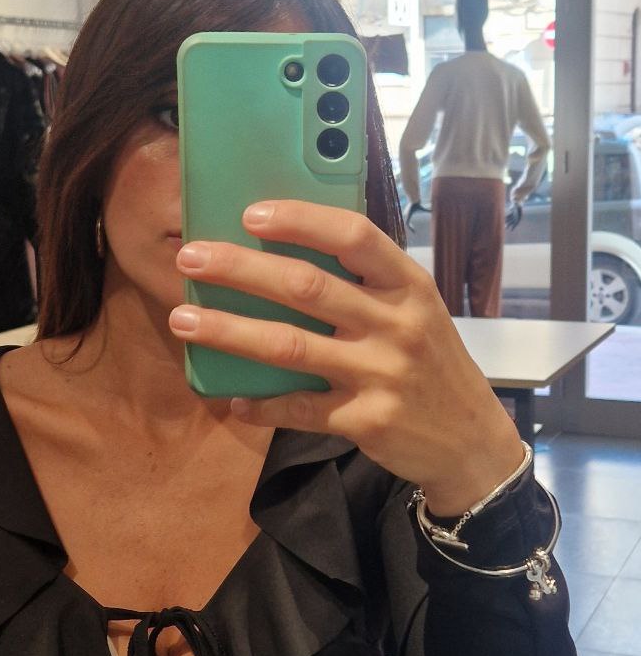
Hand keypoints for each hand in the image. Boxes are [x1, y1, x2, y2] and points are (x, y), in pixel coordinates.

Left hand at [170, 200, 525, 511]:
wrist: (472, 442)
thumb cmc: (430, 364)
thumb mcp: (415, 312)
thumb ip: (365, 285)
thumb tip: (285, 254)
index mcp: (409, 286)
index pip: (353, 237)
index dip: (300, 220)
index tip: (250, 214)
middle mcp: (396, 324)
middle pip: (306, 287)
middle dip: (240, 269)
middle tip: (189, 258)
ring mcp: (381, 374)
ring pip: (289, 347)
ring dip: (228, 331)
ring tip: (183, 320)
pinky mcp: (366, 420)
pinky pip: (298, 409)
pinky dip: (260, 404)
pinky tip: (231, 398)